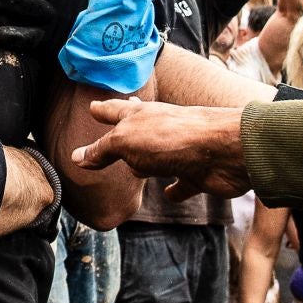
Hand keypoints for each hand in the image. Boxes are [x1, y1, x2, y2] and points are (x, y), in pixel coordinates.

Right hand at [72, 99, 249, 198]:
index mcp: (142, 117)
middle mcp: (160, 130)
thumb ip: (102, 150)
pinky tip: (169, 194)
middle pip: (138, 130)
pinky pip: (182, 183)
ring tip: (136, 168)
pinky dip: (175, 190)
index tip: (93, 107)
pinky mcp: (197, 174)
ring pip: (158, 157)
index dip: (103, 110)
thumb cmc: (173, 139)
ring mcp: (180, 151)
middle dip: (124, 129)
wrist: (224, 152)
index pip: (116, 111)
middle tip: (113, 125)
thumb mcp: (126, 142)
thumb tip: (77, 158)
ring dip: (147, 162)